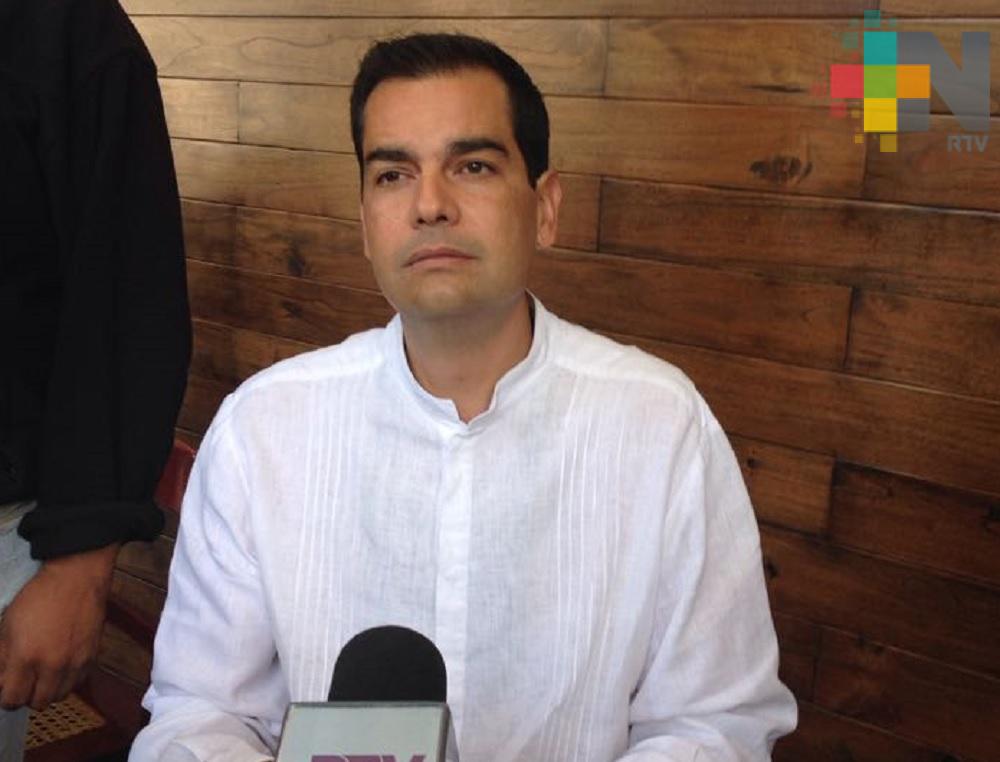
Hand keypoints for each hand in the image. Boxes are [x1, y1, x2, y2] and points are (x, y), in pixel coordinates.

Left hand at [0, 543, 119, 710]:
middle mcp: (52, 664)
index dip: (6, 696)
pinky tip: (62, 665)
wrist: (76, 578)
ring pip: (59, 696)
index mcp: (26, 657)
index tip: (6, 687)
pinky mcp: (92, 655)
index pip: (12, 699)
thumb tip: (2, 676)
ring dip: (49, 689)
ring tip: (45, 674)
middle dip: (27, 695)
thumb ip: (2, 656)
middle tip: (25, 681)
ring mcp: (75, 661)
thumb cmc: (41, 595)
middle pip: (37, 703)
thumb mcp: (8, 624)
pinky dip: (68, 679)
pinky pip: (78, 682)